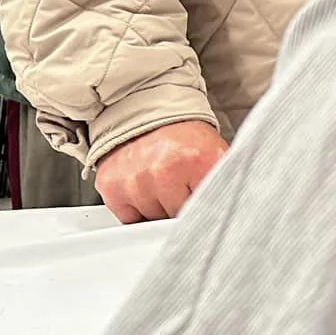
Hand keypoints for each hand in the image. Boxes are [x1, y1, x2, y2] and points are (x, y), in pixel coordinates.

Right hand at [95, 121, 229, 222]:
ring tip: (162, 181)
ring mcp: (134, 180)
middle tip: (181, 185)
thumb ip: (224, 185)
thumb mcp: (216, 157)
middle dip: (181, 207)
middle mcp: (163, 171)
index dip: (206, 212)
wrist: (151, 114)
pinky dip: (136, 207)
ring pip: (152, 220)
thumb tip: (224, 217)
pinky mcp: (111, 185)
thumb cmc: (185, 140)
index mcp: (198, 162)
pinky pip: (128, 218)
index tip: (206, 207)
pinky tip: (144, 185)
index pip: (207, 211)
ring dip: (158, 208)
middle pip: (178, 219)